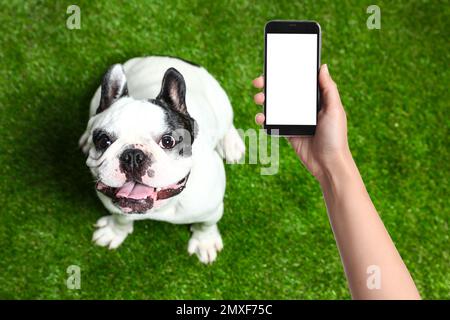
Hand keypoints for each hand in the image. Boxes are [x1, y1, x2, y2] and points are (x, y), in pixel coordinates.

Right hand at [253, 64, 350, 180]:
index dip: (286, 74)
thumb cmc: (336, 136)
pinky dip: (264, 119)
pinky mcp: (287, 132)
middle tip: (259, 82)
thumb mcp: (335, 109)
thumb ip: (329, 88)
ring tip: (259, 99)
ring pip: (275, 106)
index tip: (274, 68)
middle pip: (283, 92)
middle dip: (269, 86)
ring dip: (264, 101)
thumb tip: (323, 67)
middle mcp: (304, 108)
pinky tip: (260, 118)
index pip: (299, 82)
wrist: (328, 163)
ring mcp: (294, 120)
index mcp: (316, 99)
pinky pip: (272, 122)